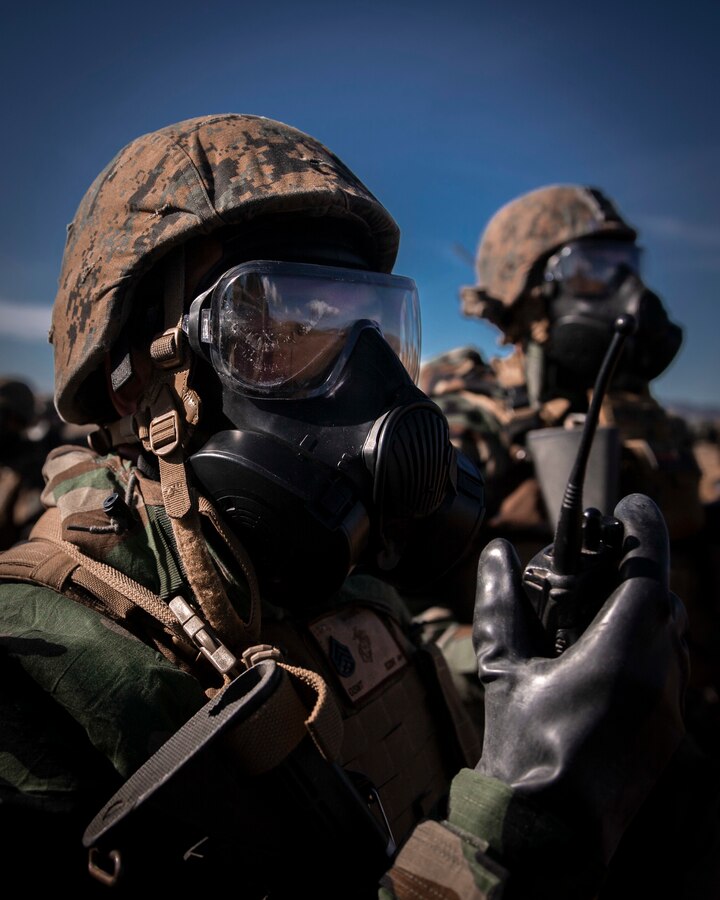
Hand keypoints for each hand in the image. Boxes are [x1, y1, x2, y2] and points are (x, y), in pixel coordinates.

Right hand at [473, 493, 688, 862]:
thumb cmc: (525, 748)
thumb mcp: (506, 668)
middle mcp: (660, 674)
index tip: (630, 502)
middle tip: (604, 556)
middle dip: (640, 569)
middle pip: (666, 599)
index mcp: (624, 651)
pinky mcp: (668, 732)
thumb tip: (496, 554)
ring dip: (645, 610)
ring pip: (673, 636)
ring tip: (601, 605)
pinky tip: (607, 656)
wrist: (548, 832)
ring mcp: (670, 707)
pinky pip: (669, 670)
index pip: (650, 568)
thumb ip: (500, 604)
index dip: (644, 526)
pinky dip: (647, 647)